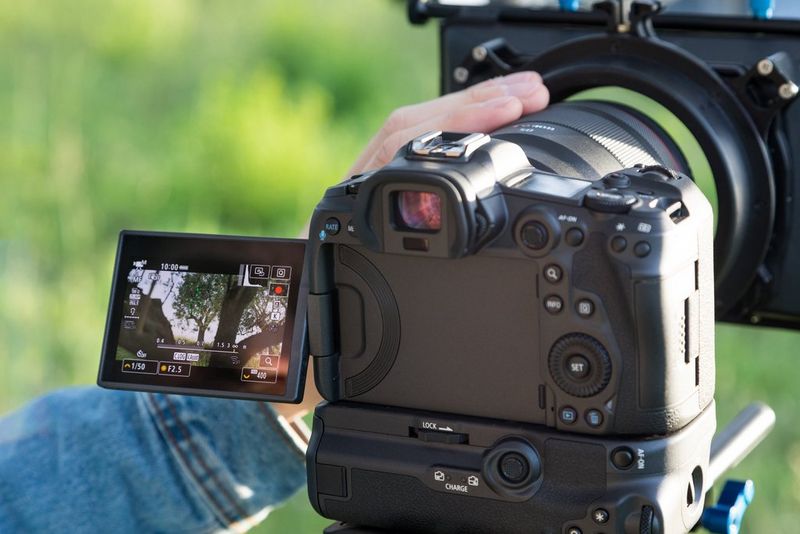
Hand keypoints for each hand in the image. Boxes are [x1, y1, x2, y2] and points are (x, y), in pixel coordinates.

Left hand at [282, 71, 548, 423]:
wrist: (281, 341)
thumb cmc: (299, 343)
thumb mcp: (317, 351)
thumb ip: (324, 355)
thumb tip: (308, 374)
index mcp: (338, 227)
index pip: (393, 153)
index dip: (450, 125)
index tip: (504, 114)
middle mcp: (350, 204)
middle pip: (407, 130)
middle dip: (471, 106)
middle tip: (529, 94)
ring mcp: (364, 200)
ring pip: (411, 136)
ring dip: (467, 112)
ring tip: (521, 99)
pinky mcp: (379, 205)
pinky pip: (414, 155)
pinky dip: (454, 134)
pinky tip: (485, 128)